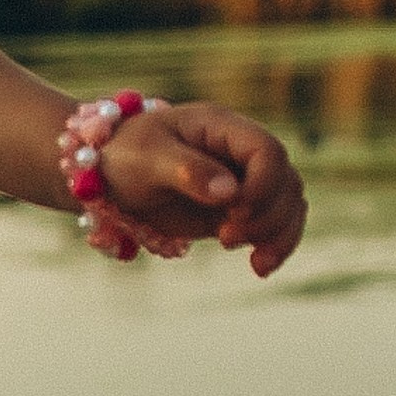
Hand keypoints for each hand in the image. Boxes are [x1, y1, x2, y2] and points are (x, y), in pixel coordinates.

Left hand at [97, 101, 305, 276]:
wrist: (106, 174)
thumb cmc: (123, 155)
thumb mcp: (147, 157)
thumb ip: (188, 171)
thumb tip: (230, 191)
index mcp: (222, 128)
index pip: (268, 151)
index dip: (263, 184)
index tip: (234, 209)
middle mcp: (240, 152)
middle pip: (285, 181)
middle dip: (268, 216)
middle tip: (227, 238)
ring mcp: (242, 181)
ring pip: (288, 205)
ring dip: (281, 235)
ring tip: (257, 264)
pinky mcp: (236, 211)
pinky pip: (273, 225)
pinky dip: (275, 245)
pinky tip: (260, 267)